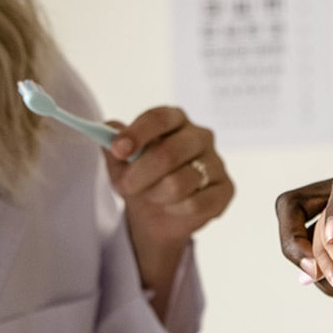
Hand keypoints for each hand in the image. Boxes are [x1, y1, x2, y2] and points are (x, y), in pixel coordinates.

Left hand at [105, 106, 232, 246]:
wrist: (158, 214)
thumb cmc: (141, 178)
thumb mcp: (120, 163)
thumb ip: (113, 145)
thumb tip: (107, 132)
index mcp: (175, 120)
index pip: (159, 118)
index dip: (138, 133)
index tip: (118, 150)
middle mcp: (200, 136)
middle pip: (168, 153)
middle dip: (139, 175)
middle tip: (125, 187)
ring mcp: (217, 162)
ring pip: (178, 183)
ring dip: (156, 195)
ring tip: (153, 196)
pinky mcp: (226, 189)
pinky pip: (195, 204)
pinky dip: (175, 210)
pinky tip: (173, 207)